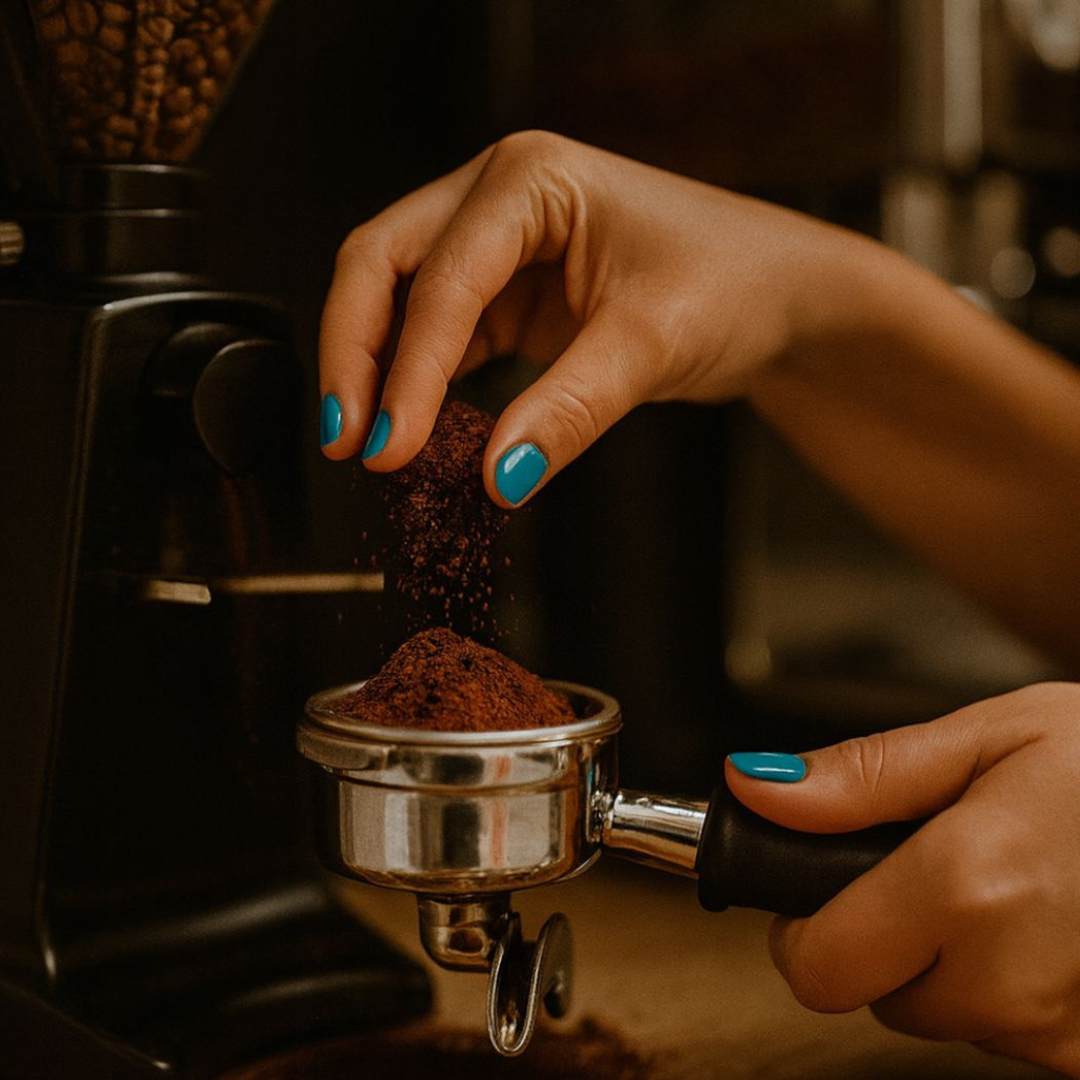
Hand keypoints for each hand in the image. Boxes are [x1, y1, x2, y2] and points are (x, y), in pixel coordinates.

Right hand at [319, 130, 859, 504]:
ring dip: (378, 374)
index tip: (388, 448)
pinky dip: (421, 386)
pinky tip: (416, 433)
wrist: (777, 299)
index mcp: (529, 179)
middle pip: (382, 267)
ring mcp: (497, 248)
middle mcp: (498, 200)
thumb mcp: (650, 344)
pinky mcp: (505, 298)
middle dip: (356, 355)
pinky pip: (440, 339)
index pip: (442, 277)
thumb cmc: (733, 283)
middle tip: (346, 443)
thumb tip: (495, 478)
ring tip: (369, 449)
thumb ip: (568, 411)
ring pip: (399, 303)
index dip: (405, 369)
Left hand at [726, 682, 1079, 1076]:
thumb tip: (758, 789)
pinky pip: (1014, 1036)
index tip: (817, 890)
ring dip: (955, 963)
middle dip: (883, 935)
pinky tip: (1054, 930)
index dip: (802, 928)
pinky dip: (1013, 990)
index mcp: (966, 886)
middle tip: (939, 867)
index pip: (817, 967)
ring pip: (947, 1017)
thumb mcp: (991, 737)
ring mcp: (1064, 1031)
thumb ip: (863, 777)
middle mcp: (1012, 978)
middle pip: (877, 993)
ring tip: (1013, 886)